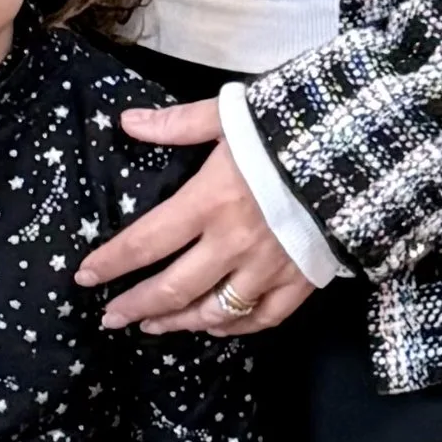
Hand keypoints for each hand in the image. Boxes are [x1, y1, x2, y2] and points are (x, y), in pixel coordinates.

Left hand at [75, 96, 314, 336]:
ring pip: (214, 312)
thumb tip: (126, 122)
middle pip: (174, 288)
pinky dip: (234, 327)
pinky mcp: (299, 283)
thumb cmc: (285, 129)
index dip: (112, 262)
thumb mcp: (228, 114)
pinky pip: (261, 318)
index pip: (146, 241)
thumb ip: (176, 124)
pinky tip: (214, 327)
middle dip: (136, 305)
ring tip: (152, 326)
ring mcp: (267, 269)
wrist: (356, 151)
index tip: (85, 277)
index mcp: (209, 201)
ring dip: (178, 322)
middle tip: (110, 317)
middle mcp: (232, 243)